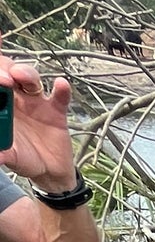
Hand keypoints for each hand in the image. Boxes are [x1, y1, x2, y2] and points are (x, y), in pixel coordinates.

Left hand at [0, 42, 79, 189]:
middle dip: (5, 69)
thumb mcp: (9, 156)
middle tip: (5, 79)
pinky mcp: (56, 111)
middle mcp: (17, 99)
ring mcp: (37, 102)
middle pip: (9, 72)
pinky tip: (61, 85)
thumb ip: (2, 153)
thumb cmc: (25, 160)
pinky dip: (62, 90)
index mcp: (1, 106)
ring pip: (31, 78)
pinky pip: (60, 97)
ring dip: (27, 73)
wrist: (50, 172)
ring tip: (21, 76)